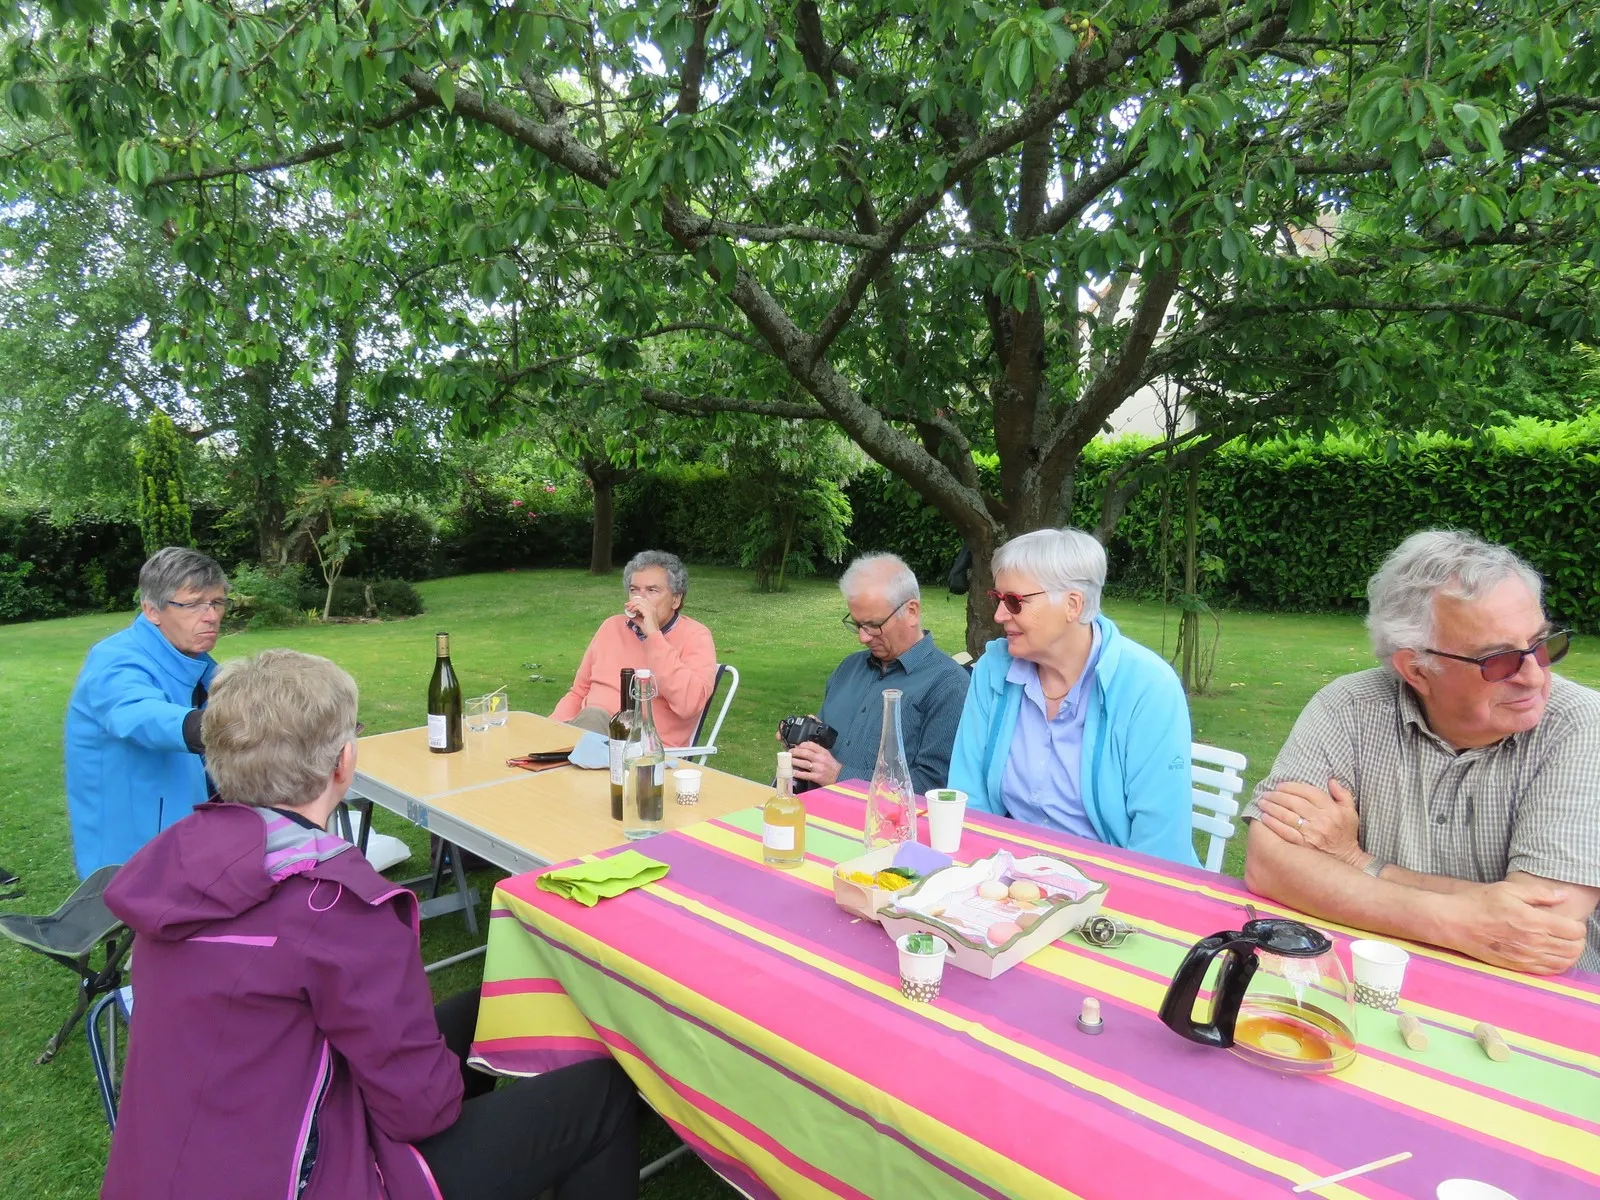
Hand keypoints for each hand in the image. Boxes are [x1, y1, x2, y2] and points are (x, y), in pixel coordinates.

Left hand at [624, 599, 660, 638]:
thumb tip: (628, 614)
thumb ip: (635, 617)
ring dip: (632, 604)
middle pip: (641, 600)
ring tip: (628, 609)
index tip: (628, 605)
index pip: (643, 601)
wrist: (653, 635)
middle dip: (632, 601)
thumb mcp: (640, 622)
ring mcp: (651, 610)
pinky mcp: (648, 612)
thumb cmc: (648, 630)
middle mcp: (652, 608)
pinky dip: (634, 608)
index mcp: (652, 610)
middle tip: (626, 605)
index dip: (635, 602)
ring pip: (640, 602)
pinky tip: (631, 611)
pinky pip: (639, 606)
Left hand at [789, 741, 840, 785]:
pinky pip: (805, 775)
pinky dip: (797, 773)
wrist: (840, 777)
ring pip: (803, 763)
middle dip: (795, 752)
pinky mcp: (817, 777)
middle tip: (789, 752)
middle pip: (805, 753)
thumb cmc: (832, 766)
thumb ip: (817, 750)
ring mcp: (818, 768)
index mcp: (823, 752)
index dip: (802, 744)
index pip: (811, 745)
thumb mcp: (827, 755)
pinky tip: (792, 772)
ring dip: (794, 761)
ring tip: (789, 761)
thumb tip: (804, 746)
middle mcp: (820, 759)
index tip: (796, 746)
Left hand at [1256, 779, 1364, 867]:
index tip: (1280, 785)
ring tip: (1262, 803)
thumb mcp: (1350, 811)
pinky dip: (1272, 823)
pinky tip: (1264, 817)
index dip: (1292, 786)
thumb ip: (1342, 794)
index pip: (1309, 792)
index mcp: (1332, 809)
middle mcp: (1321, 820)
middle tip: (1266, 793)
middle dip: (1277, 795)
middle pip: (1294, 802)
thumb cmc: (1345, 833)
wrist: (1346, 859)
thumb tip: (1331, 780)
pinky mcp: (1303, 845)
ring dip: (1271, 807)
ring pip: (1287, 816)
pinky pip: (1284, 832)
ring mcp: (1311, 833)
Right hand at [1447, 878, 1587, 973]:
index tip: (1570, 921)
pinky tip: (1551, 955)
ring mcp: (1526, 957)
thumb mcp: (1508, 890)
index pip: (1575, 931)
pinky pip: (1548, 971)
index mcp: (1534, 921)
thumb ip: (1539, 893)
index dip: (1578, 926)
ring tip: (1562, 944)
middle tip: (1569, 932)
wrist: (1454, 923)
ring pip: (1564, 963)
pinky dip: (1557, 965)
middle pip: (1574, 949)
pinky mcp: (1517, 966)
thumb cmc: (1478, 903)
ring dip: (1570, 954)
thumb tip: (1564, 894)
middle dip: (1578, 941)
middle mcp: (1533, 942)